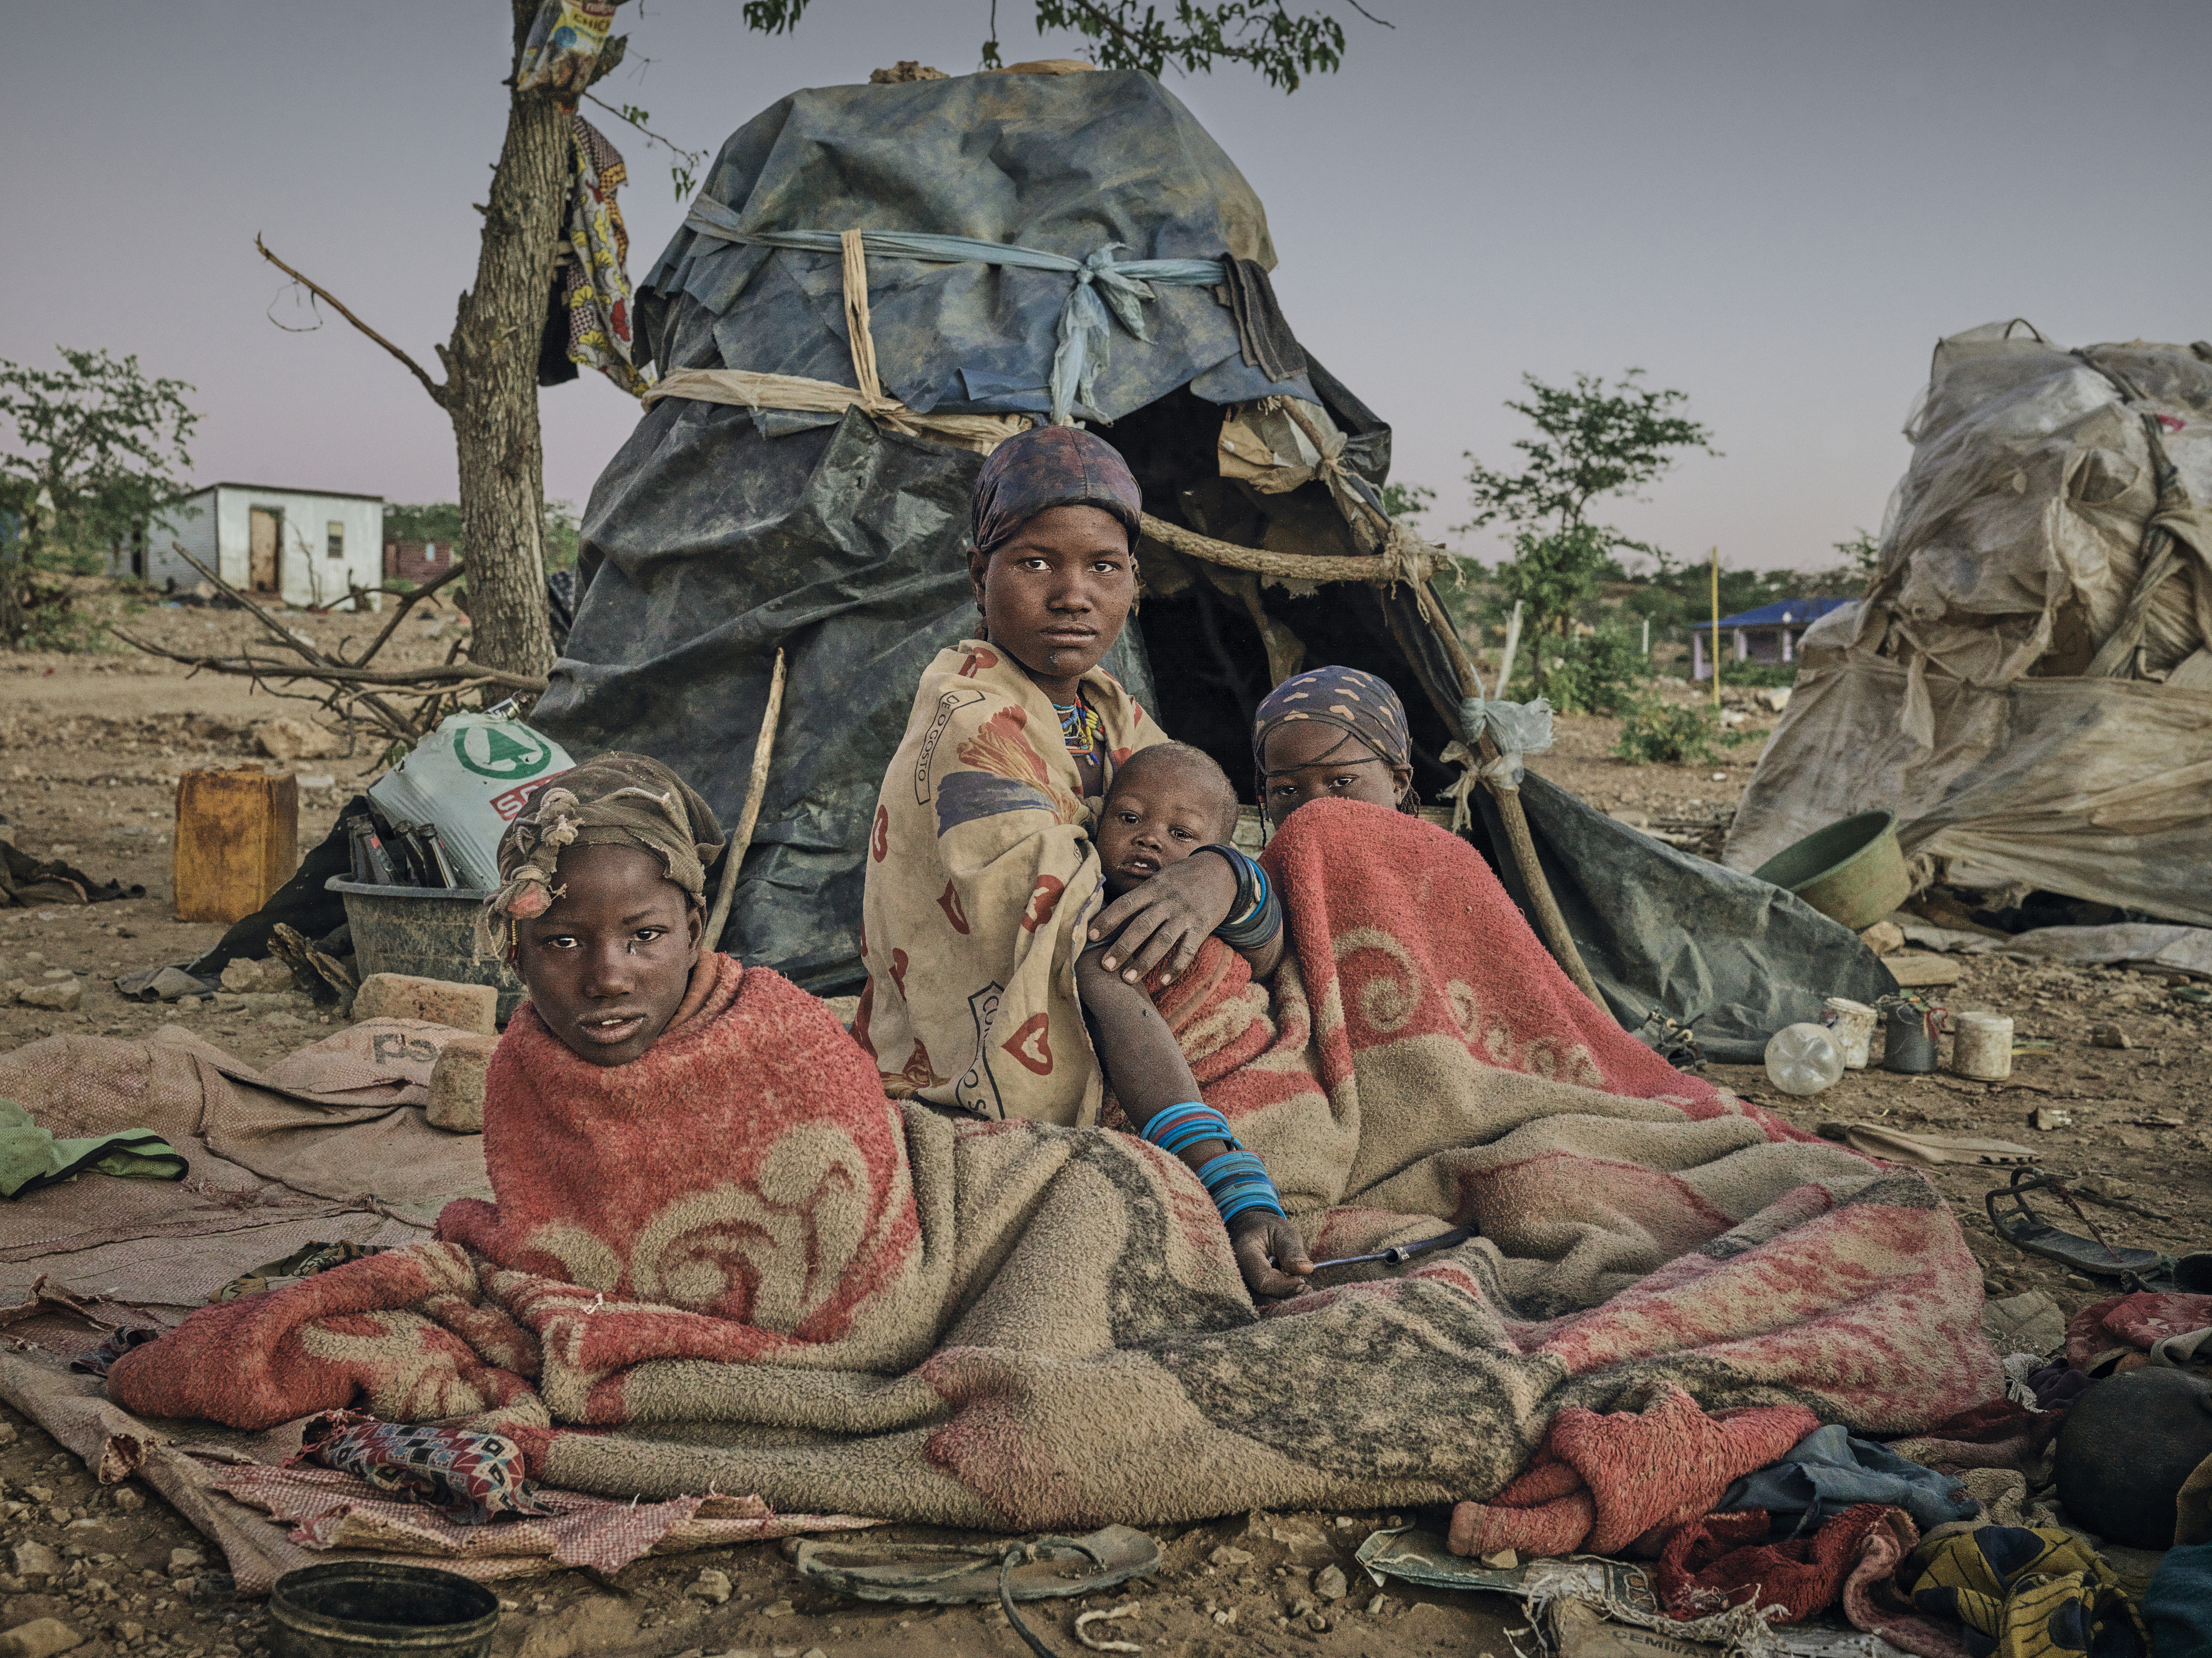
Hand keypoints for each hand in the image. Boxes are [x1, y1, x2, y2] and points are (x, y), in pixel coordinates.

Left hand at [1088, 850, 1237, 984]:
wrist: (1221, 872)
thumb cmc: (1182, 878)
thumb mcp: (1160, 878)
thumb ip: (1140, 896)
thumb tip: (1110, 914)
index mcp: (1153, 888)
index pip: (1125, 904)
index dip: (1107, 919)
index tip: (1090, 935)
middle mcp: (1167, 901)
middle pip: (1141, 925)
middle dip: (1122, 947)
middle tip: (1105, 966)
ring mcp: (1185, 915)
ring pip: (1162, 941)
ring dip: (1144, 962)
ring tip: (1127, 979)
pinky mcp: (1201, 927)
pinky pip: (1187, 950)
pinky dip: (1175, 967)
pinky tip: (1163, 981)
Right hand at [1229, 1210, 1314, 1299]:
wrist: (1249, 1231)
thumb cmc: (1267, 1229)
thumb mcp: (1283, 1232)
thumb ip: (1292, 1251)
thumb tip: (1305, 1270)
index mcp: (1243, 1253)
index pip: (1264, 1280)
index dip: (1286, 1285)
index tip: (1303, 1281)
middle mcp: (1236, 1274)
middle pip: (1262, 1298)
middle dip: (1287, 1295)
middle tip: (1305, 1287)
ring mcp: (1239, 1285)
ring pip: (1262, 1304)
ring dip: (1284, 1299)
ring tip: (1298, 1285)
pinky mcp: (1245, 1292)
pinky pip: (1261, 1303)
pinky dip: (1278, 1300)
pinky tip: (1290, 1290)